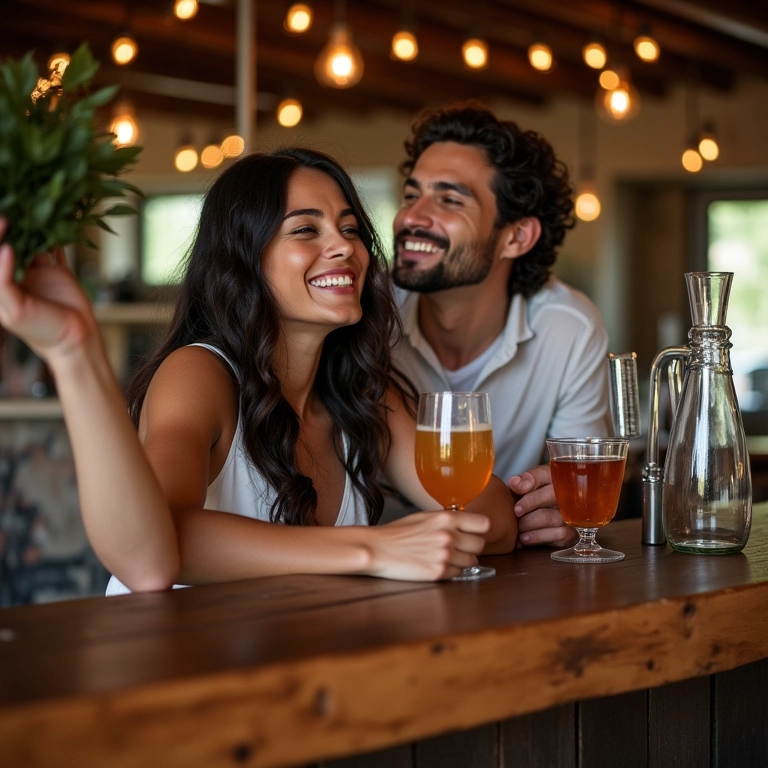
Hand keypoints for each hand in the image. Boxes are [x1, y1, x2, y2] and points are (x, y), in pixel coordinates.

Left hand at [0, 218, 96, 364]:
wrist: (76, 341)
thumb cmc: (42, 331)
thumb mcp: (14, 309)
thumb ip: (4, 280)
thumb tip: (6, 248)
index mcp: (0, 286)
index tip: (2, 222)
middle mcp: (15, 274)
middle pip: (6, 244)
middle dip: (6, 228)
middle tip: (11, 212)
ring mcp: (36, 271)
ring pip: (29, 242)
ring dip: (29, 227)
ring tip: (33, 209)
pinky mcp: (58, 271)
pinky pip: (55, 248)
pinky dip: (55, 235)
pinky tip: (57, 220)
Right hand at [369, 510, 488, 580]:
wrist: (378, 549)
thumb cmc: (398, 532)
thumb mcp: (425, 516)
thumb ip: (447, 520)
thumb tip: (466, 525)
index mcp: (446, 518)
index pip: (484, 524)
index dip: (479, 529)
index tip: (473, 532)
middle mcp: (449, 536)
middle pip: (480, 544)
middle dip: (471, 546)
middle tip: (459, 547)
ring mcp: (444, 555)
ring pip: (472, 561)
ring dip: (462, 560)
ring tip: (445, 556)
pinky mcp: (438, 573)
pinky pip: (458, 573)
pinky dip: (451, 571)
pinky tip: (436, 564)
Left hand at [508, 464, 576, 547]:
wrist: (539, 520)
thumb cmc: (528, 501)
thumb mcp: (522, 490)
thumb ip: (518, 485)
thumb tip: (515, 483)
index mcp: (552, 478)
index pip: (543, 474)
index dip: (531, 480)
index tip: (517, 488)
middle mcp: (566, 493)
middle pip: (552, 494)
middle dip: (531, 502)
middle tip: (516, 511)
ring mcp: (571, 514)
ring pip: (554, 516)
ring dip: (531, 523)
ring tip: (518, 527)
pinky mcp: (572, 532)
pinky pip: (559, 534)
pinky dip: (539, 536)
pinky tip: (525, 538)